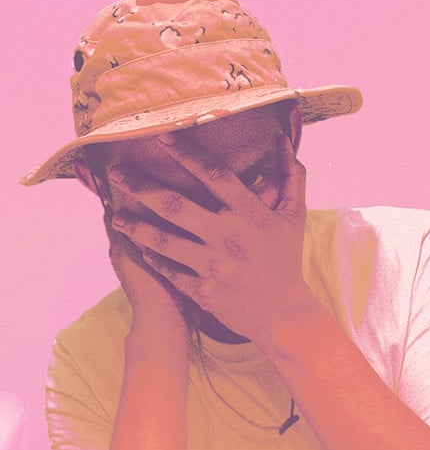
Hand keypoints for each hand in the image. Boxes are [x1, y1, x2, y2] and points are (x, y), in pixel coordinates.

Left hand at [108, 132, 312, 343]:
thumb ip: (291, 175)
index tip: (162, 137)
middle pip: (175, 204)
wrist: (282, 312)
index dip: (187, 153)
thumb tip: (282, 140)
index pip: (215, 174)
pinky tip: (138, 246)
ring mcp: (212, 266)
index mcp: (251, 215)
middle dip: (140, 185)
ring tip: (115, 214)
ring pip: (163, 239)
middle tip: (116, 172)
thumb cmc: (287, 258)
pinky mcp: (202, 290)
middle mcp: (227, 237)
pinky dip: (151, 257)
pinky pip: (168, 269)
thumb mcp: (294, 215)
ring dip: (135, 224)